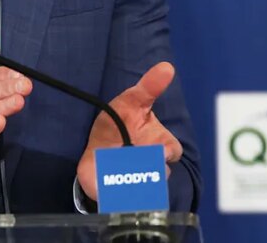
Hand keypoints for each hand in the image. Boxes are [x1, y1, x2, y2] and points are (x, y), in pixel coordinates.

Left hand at [76, 62, 183, 200]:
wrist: (94, 153)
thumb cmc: (116, 124)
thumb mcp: (130, 101)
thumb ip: (149, 87)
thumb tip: (167, 67)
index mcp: (160, 143)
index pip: (172, 150)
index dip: (166, 151)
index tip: (158, 152)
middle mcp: (155, 165)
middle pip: (159, 171)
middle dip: (142, 164)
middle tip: (126, 154)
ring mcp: (140, 182)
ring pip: (143, 186)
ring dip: (126, 174)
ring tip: (113, 164)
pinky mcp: (122, 198)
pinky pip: (125, 200)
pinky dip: (116, 191)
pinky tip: (108, 181)